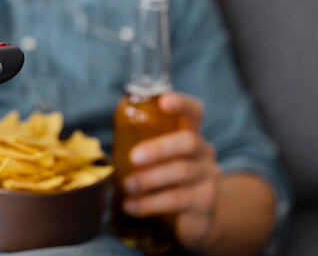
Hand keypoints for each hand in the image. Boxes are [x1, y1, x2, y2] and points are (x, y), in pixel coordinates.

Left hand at [121, 92, 221, 250]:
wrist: (199, 217)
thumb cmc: (171, 179)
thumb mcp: (163, 160)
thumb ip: (144, 146)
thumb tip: (110, 139)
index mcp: (191, 135)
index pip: (194, 112)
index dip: (181, 104)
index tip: (163, 101)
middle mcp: (204, 154)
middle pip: (188, 143)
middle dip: (159, 148)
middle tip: (133, 157)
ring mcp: (207, 179)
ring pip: (182, 174)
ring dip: (149, 179)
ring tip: (127, 186)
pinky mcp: (205, 205)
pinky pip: (177, 202)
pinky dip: (149, 204)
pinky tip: (131, 206)